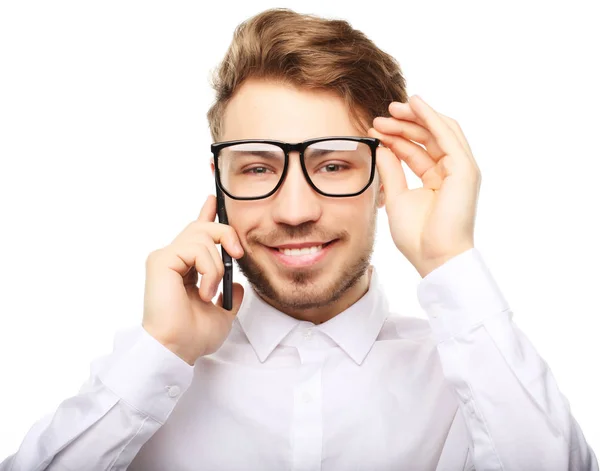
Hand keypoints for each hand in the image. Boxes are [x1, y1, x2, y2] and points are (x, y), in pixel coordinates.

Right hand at [142, 195, 244, 364]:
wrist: (176, 349)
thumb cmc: (192, 336)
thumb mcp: (222, 313)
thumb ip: (230, 295)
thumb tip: (238, 284)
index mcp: (185, 267)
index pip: (197, 234)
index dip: (206, 214)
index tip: (213, 199)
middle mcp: (173, 258)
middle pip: (203, 227)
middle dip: (226, 233)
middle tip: (237, 254)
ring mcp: (165, 257)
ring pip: (203, 235)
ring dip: (217, 265)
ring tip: (211, 291)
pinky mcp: (161, 260)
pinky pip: (196, 249)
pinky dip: (209, 270)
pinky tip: (203, 291)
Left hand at [367, 95, 480, 277]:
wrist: (434, 258)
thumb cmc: (417, 236)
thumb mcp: (397, 197)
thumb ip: (391, 170)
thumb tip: (382, 146)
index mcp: (437, 180)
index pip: (417, 150)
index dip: (396, 137)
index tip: (373, 129)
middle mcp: (452, 171)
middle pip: (428, 137)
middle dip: (404, 123)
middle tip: (381, 115)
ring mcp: (461, 169)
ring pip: (438, 131)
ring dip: (416, 116)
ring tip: (392, 108)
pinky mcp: (465, 169)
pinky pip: (446, 135)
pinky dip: (430, 117)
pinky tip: (415, 105)